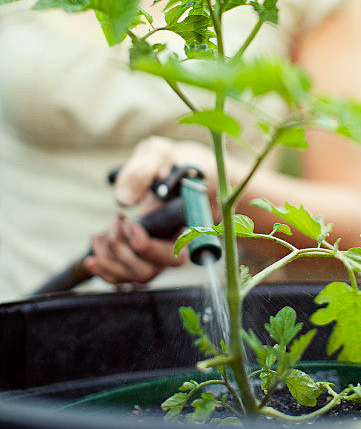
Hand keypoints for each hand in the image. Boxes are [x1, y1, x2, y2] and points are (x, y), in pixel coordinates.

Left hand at [83, 137, 222, 286]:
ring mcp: (168, 250)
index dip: (150, 246)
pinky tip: (95, 252)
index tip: (130, 225)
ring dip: (114, 259)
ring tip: (101, 233)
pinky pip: (131, 275)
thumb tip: (124, 198)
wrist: (177, 169)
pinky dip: (109, 268)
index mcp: (197, 218)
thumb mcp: (158, 153)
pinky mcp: (151, 255)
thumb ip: (142, 170)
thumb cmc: (173, 159)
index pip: (179, 249)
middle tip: (117, 220)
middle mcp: (186, 240)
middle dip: (126, 250)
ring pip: (144, 274)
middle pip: (159, 266)